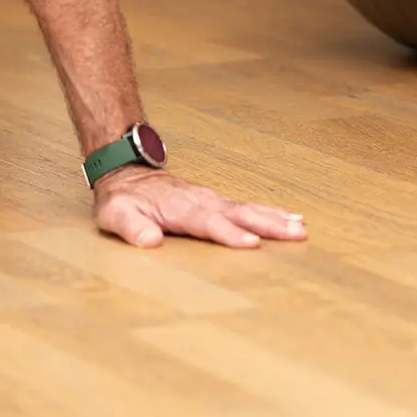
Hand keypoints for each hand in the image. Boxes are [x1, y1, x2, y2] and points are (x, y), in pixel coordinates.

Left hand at [92, 167, 306, 248]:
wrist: (127, 173)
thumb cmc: (122, 199)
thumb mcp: (115, 215)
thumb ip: (131, 227)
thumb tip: (150, 241)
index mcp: (180, 209)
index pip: (209, 223)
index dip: (230, 234)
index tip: (252, 243)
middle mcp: (202, 201)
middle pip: (239, 214)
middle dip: (268, 224)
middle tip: (297, 233)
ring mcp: (212, 200)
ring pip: (248, 209)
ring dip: (275, 218)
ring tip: (302, 227)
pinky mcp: (217, 202)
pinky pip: (247, 207)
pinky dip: (270, 212)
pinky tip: (289, 218)